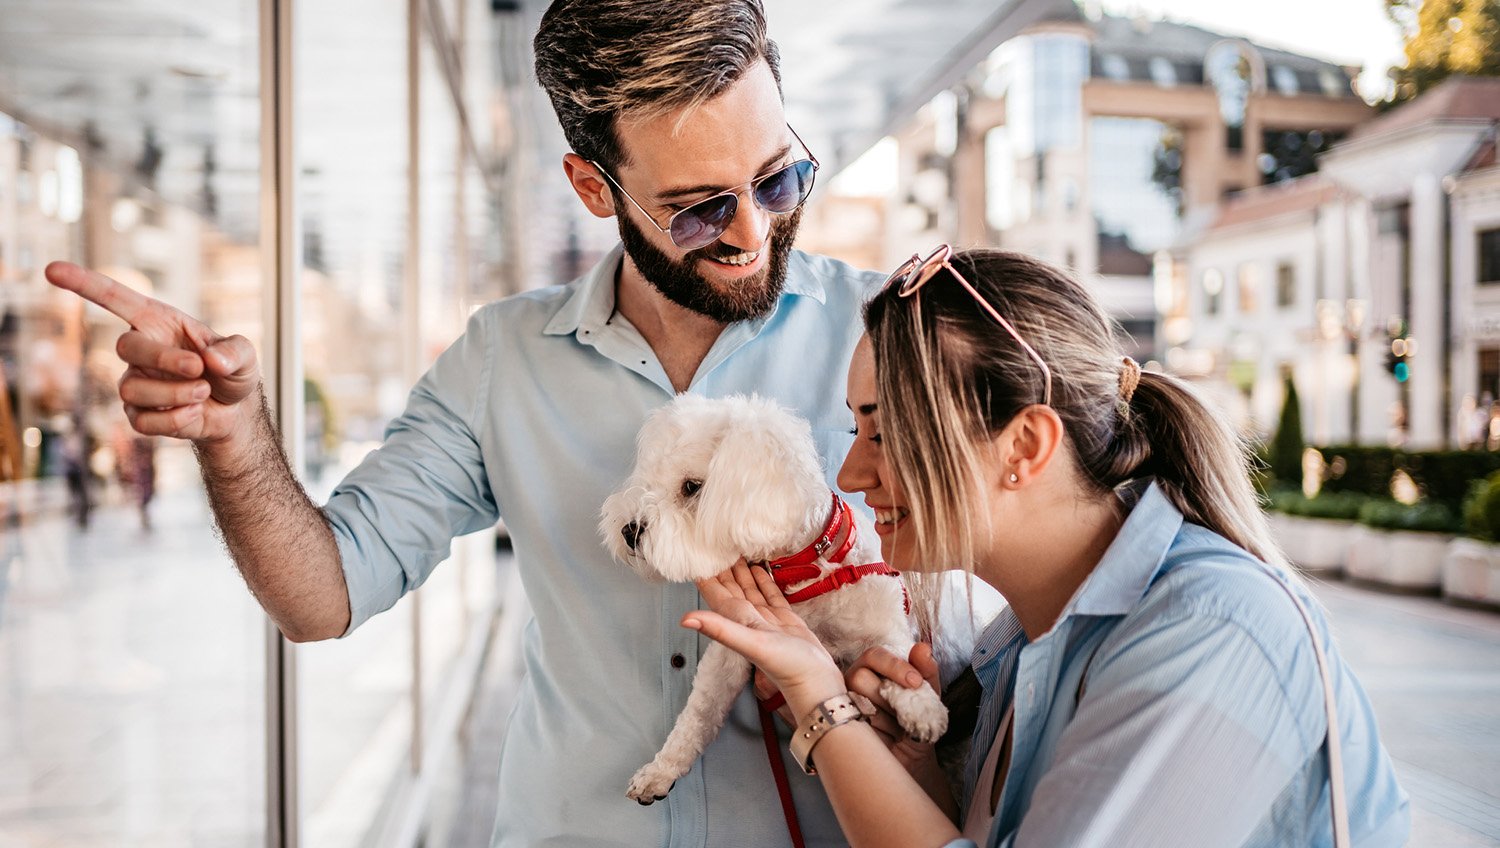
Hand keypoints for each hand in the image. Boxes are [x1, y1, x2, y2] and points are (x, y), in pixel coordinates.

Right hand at [45, 262, 260, 443]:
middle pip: (125, 346)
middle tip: (199, 369)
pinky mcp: (137, 414)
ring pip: (133, 388)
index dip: (84, 284)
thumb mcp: (245, 355)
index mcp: (159, 323)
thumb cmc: (232, 372)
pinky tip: (194, 413)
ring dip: (177, 393)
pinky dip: (176, 419)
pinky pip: (142, 420)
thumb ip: (236, 350)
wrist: (235, 411)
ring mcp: (134, 381)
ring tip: (204, 393)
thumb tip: (213, 360)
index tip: (52, 270)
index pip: (115, 298)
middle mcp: (140, 349)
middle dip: (164, 360)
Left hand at [684, 562, 846, 716]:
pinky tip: (759, 568)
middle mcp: (747, 618)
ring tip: (735, 549)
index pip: (714, 591)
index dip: (705, 572)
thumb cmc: (786, 666)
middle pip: (729, 586)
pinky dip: (762, 580)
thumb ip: (719, 629)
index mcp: (736, 619)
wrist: (816, 682)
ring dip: (741, 570)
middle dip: (722, 566)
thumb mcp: (751, 643)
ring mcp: (766, 619)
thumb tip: (684, 620)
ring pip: (748, 588)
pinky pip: (769, 594)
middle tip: (716, 542)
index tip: (697, 551)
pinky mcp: (784, 620)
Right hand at [847, 644, 943, 770]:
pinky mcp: (843, 729)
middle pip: (860, 677)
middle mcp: (853, 683)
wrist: (915, 756)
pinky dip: (881, 733)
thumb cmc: (918, 719)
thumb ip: (926, 671)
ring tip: (902, 727)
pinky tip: (892, 738)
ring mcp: (845, 706)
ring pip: (857, 702)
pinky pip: (857, 727)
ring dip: (887, 717)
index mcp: (872, 668)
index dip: (894, 666)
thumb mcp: (928, 694)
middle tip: (907, 711)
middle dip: (889, 696)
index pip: (874, 655)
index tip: (916, 682)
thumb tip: (923, 648)